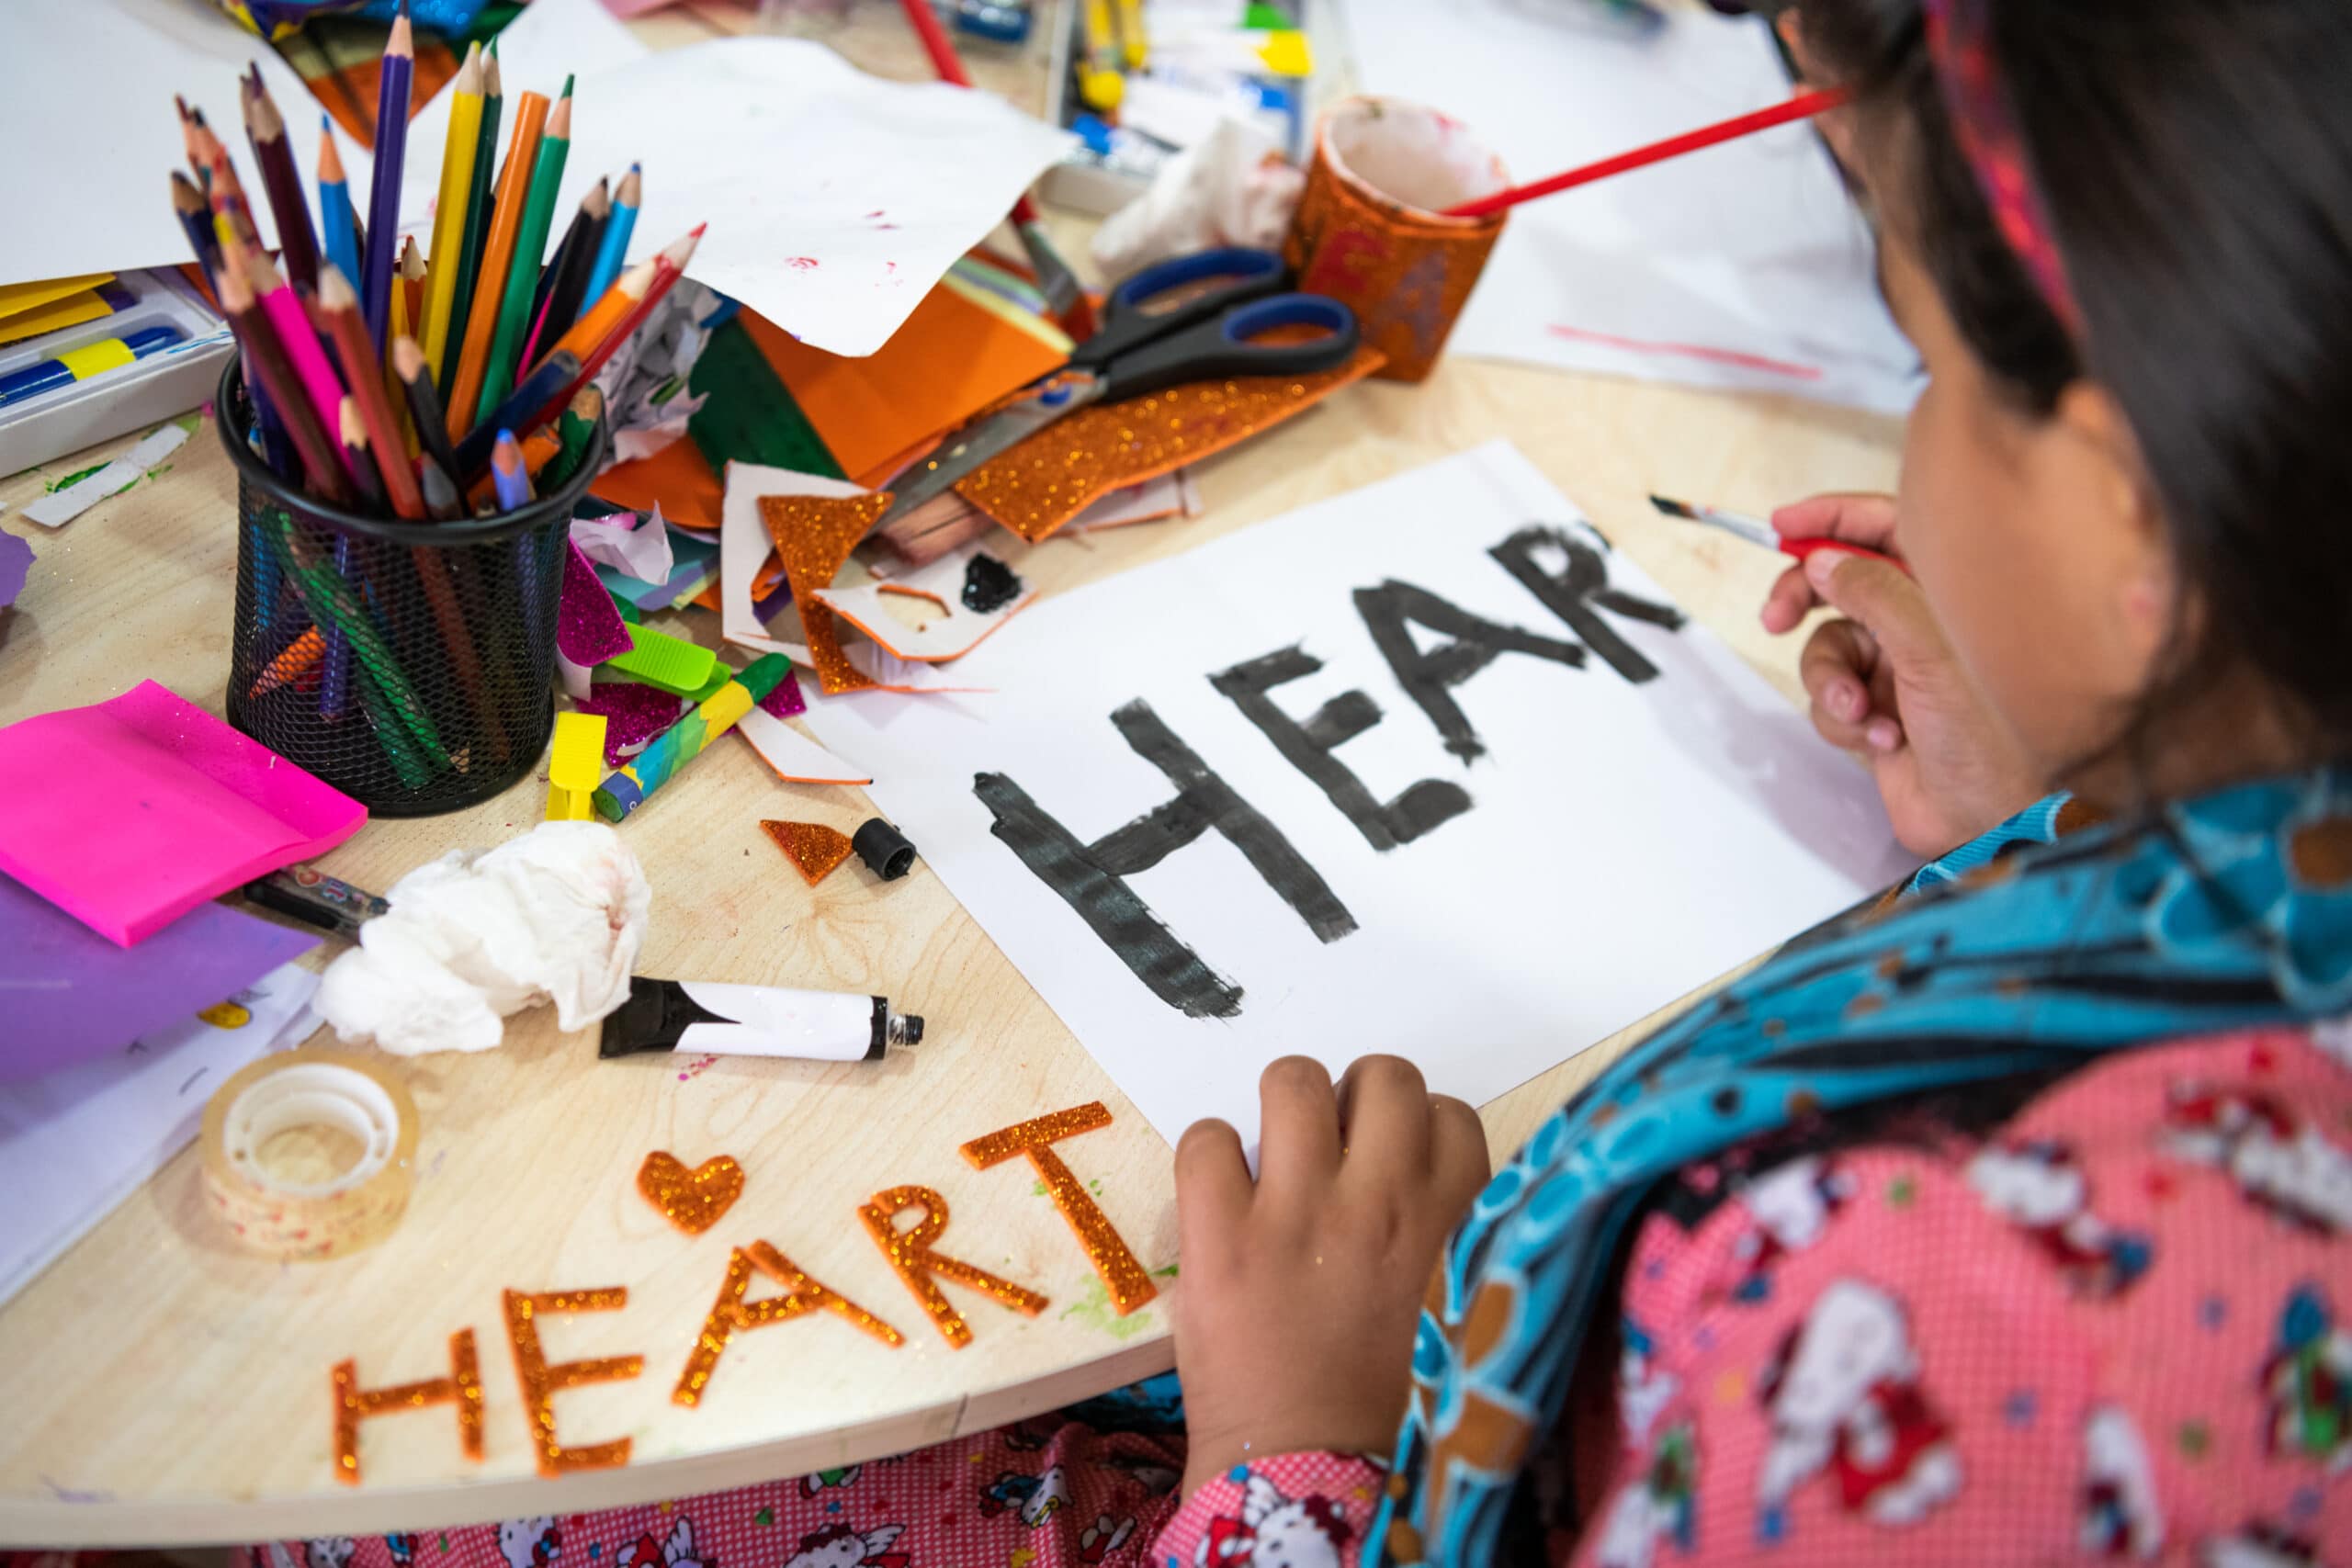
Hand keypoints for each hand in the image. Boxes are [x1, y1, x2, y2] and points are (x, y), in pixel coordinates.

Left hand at [1172, 1056, 1488, 1496]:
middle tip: (1334, 1150)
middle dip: (1357, 1098)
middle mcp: (1381, 1203)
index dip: (1417, 1132)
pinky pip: (1205, 1137)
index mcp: (1449, 1224)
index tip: (1392, 1164)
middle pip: (1384, 1074)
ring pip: (1294, 1078)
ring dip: (1285, 1108)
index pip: (1452, 1115)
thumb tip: (1398, 1164)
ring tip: (1276, 1159)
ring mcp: (1297, 1213)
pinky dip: (1208, 1156)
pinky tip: (1221, 1197)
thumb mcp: (1447, 1297)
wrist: (1307, 1466)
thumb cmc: (1382, 1393)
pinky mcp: (1220, 1235)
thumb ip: (1438, 1225)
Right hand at [1761, 493, 2042, 857]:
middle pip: (1840, 584)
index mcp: (1949, 589)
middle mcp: (1922, 622)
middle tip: (1777, 617)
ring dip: (1831, 682)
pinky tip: (1885, 741)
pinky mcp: (1877, 712)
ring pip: (1826, 649)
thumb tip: (1824, 561)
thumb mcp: (1930, 648)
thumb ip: (1872, 593)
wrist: (1996, 816)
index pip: (1884, 526)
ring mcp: (1897, 669)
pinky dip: (1846, 722)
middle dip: (1803, 601)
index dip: (1831, 519)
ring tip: (1860, 712)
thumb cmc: (1995, 732)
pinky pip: (1829, 701)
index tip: (1782, 523)